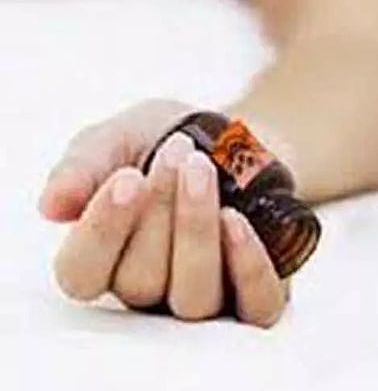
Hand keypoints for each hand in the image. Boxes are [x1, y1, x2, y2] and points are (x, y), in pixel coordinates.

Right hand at [41, 100, 288, 326]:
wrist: (236, 140)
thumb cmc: (171, 143)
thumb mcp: (121, 139)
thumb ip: (84, 168)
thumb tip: (53, 206)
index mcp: (106, 260)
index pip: (82, 274)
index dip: (102, 231)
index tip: (128, 178)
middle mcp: (153, 289)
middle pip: (141, 282)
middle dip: (160, 209)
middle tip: (177, 151)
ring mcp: (206, 297)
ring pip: (194, 297)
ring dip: (197, 230)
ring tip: (202, 172)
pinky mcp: (257, 295)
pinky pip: (256, 306)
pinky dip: (249, 267)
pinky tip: (237, 221)